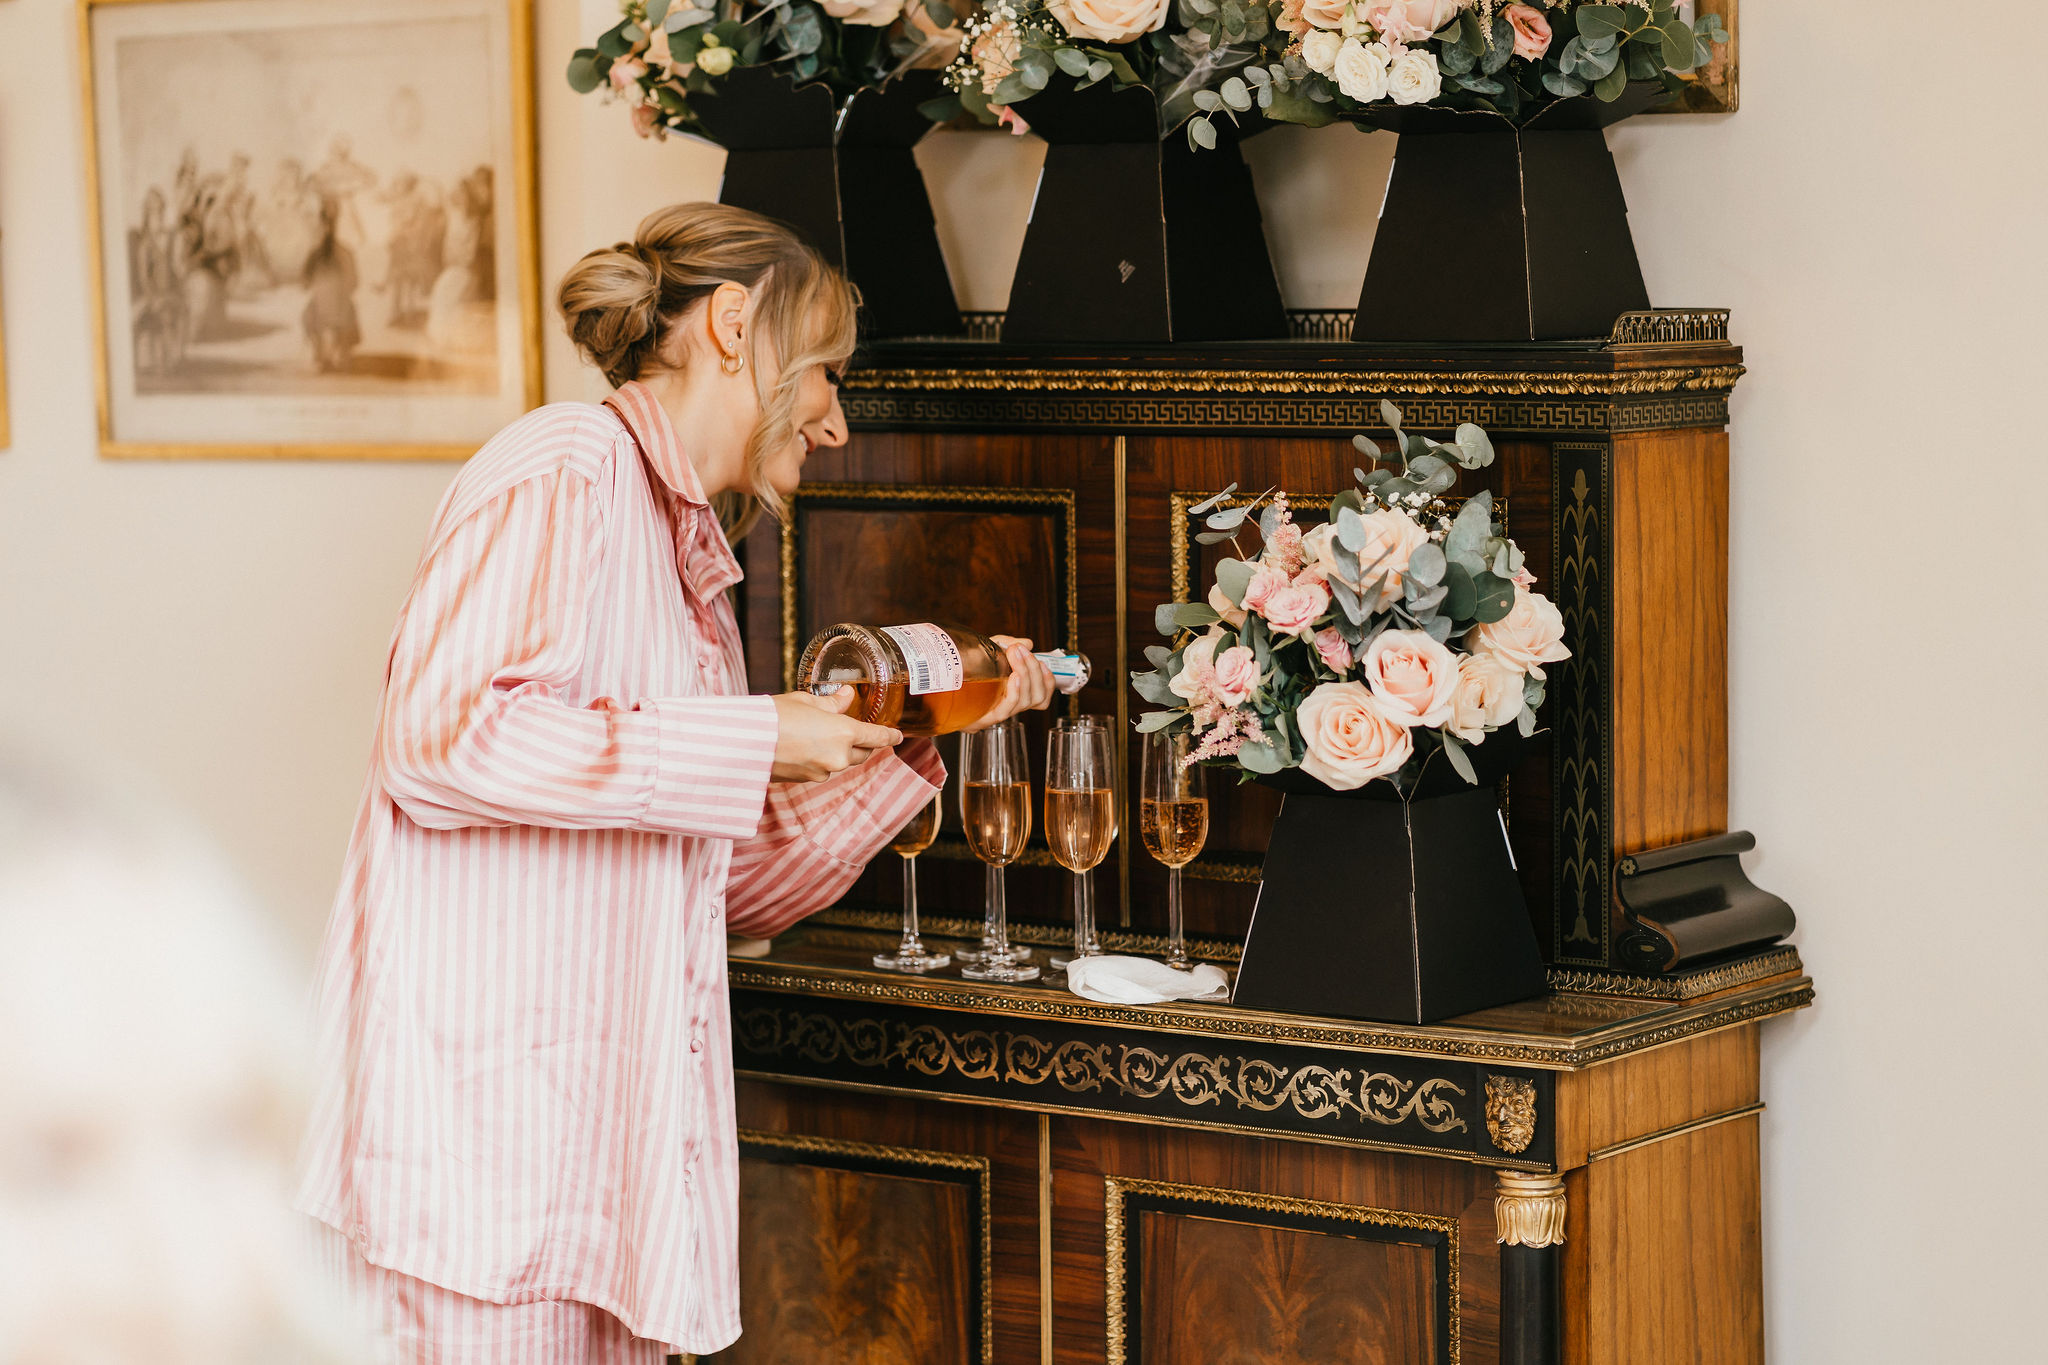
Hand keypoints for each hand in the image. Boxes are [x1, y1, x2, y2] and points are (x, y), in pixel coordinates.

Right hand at [771, 687, 903, 782]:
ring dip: (838, 752)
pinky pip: (822, 769)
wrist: (742, 743)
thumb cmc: (773, 717)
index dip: (890, 736)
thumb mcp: (805, 702)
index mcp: (844, 733)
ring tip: (818, 735)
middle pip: (862, 753)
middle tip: (852, 729)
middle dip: (861, 743)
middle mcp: (838, 756)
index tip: (898, 735)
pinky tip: (804, 747)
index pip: (877, 737)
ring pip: (841, 762)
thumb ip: (831, 703)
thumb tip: (846, 696)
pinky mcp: (806, 780)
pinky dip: (820, 759)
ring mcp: (822, 771)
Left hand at [959, 635, 1055, 732]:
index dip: (1048, 681)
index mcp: (1011, 693)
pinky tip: (1013, 678)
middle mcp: (1007, 706)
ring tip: (1016, 656)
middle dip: (1034, 670)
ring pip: (1024, 702)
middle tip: (1021, 650)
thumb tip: (1027, 643)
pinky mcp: (981, 720)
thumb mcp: (986, 650)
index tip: (1043, 662)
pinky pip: (1005, 711)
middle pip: (1036, 697)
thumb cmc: (962, 669)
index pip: (1041, 696)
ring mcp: (995, 714)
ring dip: (1025, 676)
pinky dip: (1014, 693)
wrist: (934, 681)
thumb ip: (1007, 644)